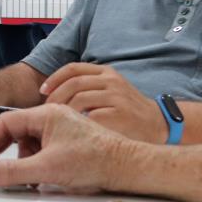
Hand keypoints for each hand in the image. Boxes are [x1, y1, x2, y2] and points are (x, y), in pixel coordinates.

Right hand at [0, 104, 130, 192]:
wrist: (125, 165)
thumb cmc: (94, 160)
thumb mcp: (47, 168)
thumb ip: (14, 171)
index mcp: (45, 114)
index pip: (6, 122)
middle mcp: (52, 117)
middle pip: (16, 131)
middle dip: (3, 152)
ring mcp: (61, 128)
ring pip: (29, 142)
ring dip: (22, 160)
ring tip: (26, 179)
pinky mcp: (68, 140)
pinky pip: (43, 148)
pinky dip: (36, 162)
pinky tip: (41, 177)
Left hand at [40, 63, 165, 142]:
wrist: (159, 125)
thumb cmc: (129, 111)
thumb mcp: (111, 90)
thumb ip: (88, 86)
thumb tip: (52, 92)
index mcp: (106, 73)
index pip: (73, 69)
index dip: (54, 79)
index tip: (43, 92)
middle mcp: (111, 81)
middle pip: (73, 84)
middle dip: (55, 98)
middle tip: (45, 112)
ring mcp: (116, 97)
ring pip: (79, 100)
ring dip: (63, 112)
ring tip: (56, 123)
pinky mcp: (119, 115)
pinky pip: (90, 117)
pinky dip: (77, 124)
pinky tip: (72, 131)